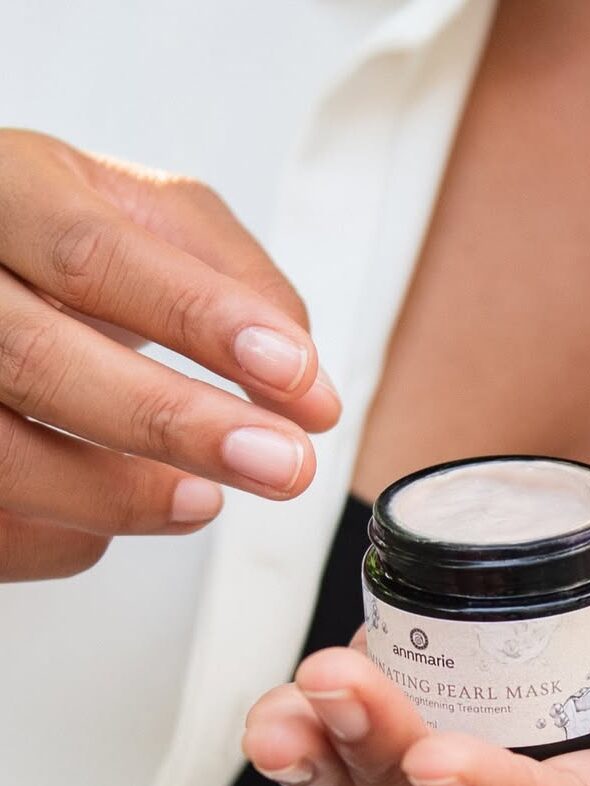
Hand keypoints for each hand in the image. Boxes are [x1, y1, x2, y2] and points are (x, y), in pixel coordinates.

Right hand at [0, 129, 339, 580]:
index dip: (199, 320)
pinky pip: (0, 524)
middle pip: (40, 361)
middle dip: (178, 424)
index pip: (93, 256)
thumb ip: (228, 276)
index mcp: (4, 193)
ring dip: (121, 497)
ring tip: (206, 501)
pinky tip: (119, 509)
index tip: (293, 373)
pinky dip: (69, 533)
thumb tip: (304, 390)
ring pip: (3, 458)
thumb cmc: (58, 244)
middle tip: (282, 463)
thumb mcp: (136, 216)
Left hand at [243, 508, 589, 785]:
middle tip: (333, 689)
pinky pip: (375, 751)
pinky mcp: (454, 711)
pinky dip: (320, 733)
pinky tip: (284, 705)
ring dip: (328, 763)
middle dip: (382, 765)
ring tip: (282, 715)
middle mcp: (556, 782)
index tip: (439, 760)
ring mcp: (497, 753)